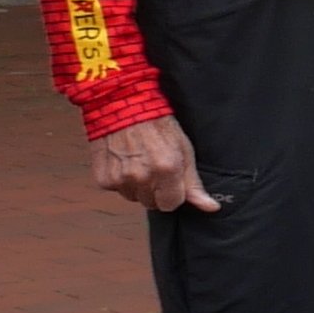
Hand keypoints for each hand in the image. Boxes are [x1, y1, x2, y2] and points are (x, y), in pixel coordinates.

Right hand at [90, 116, 211, 212]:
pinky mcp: (103, 179)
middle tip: (153, 167)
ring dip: (137, 186)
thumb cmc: (155, 123)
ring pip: (133, 198)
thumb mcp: (184, 150)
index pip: (171, 205)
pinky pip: (116, 190)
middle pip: (152, 203)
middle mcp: (142, 177)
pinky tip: (123, 161)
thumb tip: (210, 207)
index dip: (173, 194)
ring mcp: (120, 179)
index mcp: (166, 170)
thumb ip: (194, 183)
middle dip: (155, 191)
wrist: (123, 106)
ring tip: (138, 162)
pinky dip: (120, 180)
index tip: (170, 181)